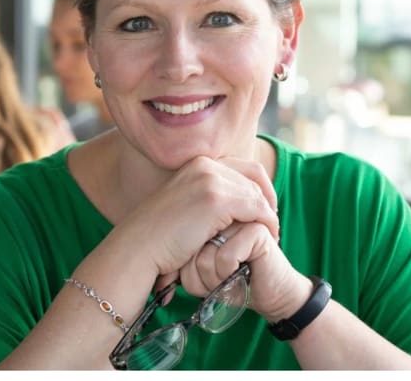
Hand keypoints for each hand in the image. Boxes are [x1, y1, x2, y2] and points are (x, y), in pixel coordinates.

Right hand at [115, 156, 279, 279]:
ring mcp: (210, 180)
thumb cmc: (159, 235)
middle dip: (268, 200)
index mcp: (196, 163)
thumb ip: (206, 196)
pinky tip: (268, 239)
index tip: (264, 210)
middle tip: (271, 223)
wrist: (139, 247)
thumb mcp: (184, 204)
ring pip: (258, 195)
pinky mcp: (217, 199)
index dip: (260, 188)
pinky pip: (259, 210)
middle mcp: (204, 165)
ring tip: (270, 234)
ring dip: (269, 215)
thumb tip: (234, 205)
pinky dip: (268, 225)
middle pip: (255, 178)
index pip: (245, 167)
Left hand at [177, 221, 312, 321]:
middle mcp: (218, 214)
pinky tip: (243, 272)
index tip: (205, 277)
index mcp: (200, 217)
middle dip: (201, 277)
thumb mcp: (194, 270)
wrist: (266, 293)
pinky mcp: (256, 230)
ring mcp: (238, 218)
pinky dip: (229, 274)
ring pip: (204, 256)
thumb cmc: (230, 280)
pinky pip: (225, 257)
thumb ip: (179, 258)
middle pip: (188, 251)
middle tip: (220, 277)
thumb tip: (168, 266)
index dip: (188, 273)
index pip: (176, 247)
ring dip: (215, 278)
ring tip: (231, 275)